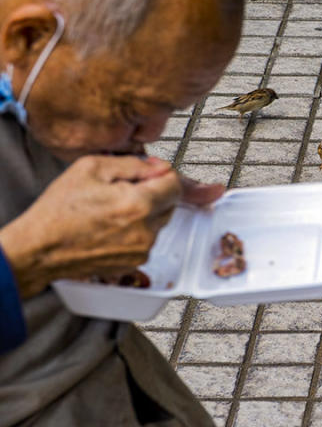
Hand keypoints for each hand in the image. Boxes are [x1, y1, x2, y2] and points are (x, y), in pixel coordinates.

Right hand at [0, 155, 196, 298]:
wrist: (41, 248)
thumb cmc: (59, 210)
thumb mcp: (91, 169)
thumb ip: (132, 164)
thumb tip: (159, 166)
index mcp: (138, 205)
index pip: (175, 184)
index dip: (162, 173)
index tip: (150, 171)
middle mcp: (145, 231)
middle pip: (170, 203)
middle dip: (153, 192)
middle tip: (124, 189)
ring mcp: (141, 250)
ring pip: (158, 222)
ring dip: (144, 212)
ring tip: (112, 209)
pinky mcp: (135, 262)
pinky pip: (147, 239)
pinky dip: (136, 230)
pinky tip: (111, 226)